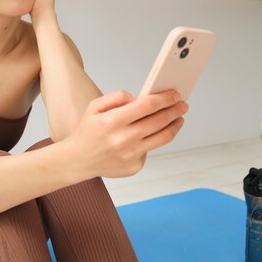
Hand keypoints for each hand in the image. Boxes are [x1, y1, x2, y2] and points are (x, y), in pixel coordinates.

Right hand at [66, 90, 187, 178]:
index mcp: (112, 121)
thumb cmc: (88, 131)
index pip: (147, 106)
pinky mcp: (134, 167)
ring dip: (175, 125)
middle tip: (182, 104)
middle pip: (159, 121)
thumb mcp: (95, 106)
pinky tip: (152, 134)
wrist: (79, 160)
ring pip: (163, 137)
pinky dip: (154, 140)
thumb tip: (140, 97)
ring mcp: (130, 155)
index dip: (164, 98)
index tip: (174, 94)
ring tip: (178, 118)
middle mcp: (122, 140)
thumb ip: (117, 97)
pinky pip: (151, 149)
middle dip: (174, 110)